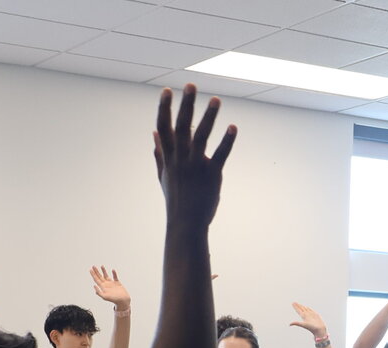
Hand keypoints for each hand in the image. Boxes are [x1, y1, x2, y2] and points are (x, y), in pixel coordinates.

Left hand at [88, 265, 130, 308]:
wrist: (123, 300)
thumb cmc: (114, 299)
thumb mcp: (105, 297)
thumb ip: (99, 292)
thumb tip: (94, 286)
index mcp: (103, 287)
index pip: (96, 280)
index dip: (93, 275)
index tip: (90, 270)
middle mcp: (106, 285)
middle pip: (100, 277)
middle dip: (96, 271)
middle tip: (93, 266)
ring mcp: (111, 283)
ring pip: (106, 275)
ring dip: (104, 271)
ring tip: (101, 266)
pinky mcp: (117, 283)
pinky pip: (115, 277)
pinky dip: (114, 273)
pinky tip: (113, 270)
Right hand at [153, 84, 235, 227]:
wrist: (186, 223)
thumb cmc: (176, 198)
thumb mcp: (164, 174)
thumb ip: (159, 153)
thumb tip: (154, 133)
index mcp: (168, 156)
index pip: (163, 126)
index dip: (164, 108)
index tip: (166, 90)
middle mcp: (180, 158)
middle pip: (182, 126)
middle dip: (186, 104)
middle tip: (191, 84)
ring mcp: (195, 166)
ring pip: (201, 137)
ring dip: (208, 117)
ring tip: (216, 100)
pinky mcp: (211, 175)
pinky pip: (220, 155)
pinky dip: (227, 141)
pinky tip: (233, 127)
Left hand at [289, 302, 327, 338]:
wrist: (319, 330)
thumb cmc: (312, 328)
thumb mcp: (303, 325)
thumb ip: (296, 323)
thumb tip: (289, 324)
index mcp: (303, 316)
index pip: (298, 310)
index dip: (295, 307)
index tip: (292, 303)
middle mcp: (306, 315)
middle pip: (301, 309)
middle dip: (298, 305)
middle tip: (294, 302)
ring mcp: (311, 315)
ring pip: (306, 309)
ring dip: (302, 307)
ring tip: (299, 304)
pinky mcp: (315, 315)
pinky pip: (311, 310)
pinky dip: (308, 308)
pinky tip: (307, 307)